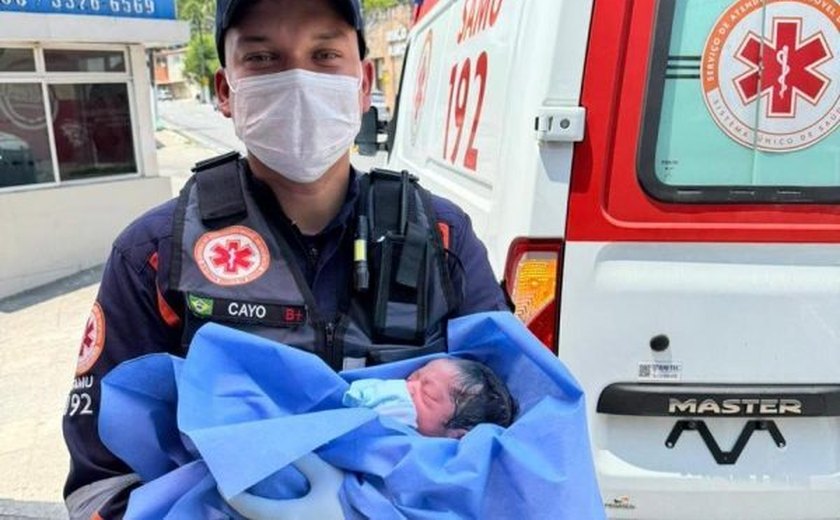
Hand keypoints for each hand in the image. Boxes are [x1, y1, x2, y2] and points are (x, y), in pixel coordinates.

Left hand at [225, 453, 344, 519]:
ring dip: (253, 509)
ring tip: (250, 491)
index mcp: (282, 515)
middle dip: (241, 500)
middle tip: (236, 480)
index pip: (243, 504)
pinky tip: (268, 504)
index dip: (230, 490)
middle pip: (248, 517)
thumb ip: (305, 461)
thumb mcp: (328, 477)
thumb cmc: (345, 506)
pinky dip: (264, 514)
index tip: (223, 477)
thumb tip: (285, 447)